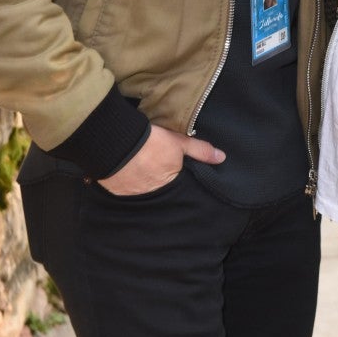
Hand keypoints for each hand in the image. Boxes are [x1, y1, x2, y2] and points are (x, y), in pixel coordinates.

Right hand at [98, 125, 224, 195]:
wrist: (115, 142)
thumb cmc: (150, 143)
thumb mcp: (179, 142)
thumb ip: (200, 151)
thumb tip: (222, 158)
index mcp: (168, 184)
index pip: (176, 188)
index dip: (176, 181)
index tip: (173, 175)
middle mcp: (151, 194)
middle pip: (158, 191)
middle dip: (159, 184)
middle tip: (156, 171)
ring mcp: (132, 194)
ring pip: (141, 191)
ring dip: (142, 184)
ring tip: (141, 172)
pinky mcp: (116, 190)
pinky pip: (124, 190)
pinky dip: (127, 182)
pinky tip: (126, 173)